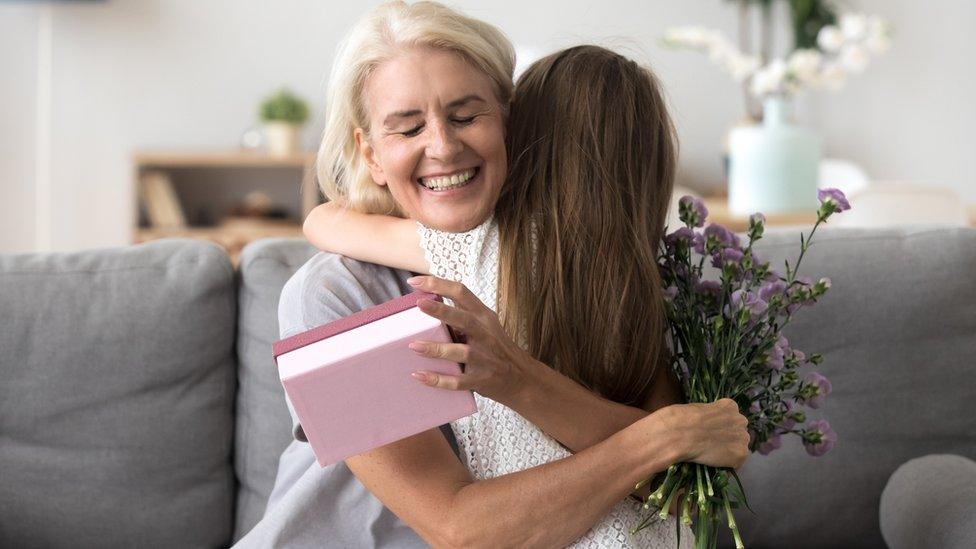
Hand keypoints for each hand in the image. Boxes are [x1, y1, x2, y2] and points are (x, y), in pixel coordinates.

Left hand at [405, 275, 531, 403]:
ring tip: (414, 345)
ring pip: (461, 352)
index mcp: (484, 317)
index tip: (416, 281)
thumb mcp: (485, 325)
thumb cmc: (496, 347)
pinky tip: (420, 375)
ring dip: (437, 349)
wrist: (522, 378)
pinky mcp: (481, 380)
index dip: (439, 284)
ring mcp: (485, 358)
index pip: (462, 293)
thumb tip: (431, 299)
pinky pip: (458, 381)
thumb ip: (463, 313)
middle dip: (441, 311)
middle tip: (419, 303)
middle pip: (464, 319)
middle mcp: (486, 334)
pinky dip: (438, 379)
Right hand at [651, 398, 749, 469]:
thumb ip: (709, 416)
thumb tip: (706, 425)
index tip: (712, 433)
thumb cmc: (682, 420)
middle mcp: (741, 420)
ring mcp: (743, 438)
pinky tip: (713, 464)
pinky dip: (726, 466)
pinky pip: (735, 463)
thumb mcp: (697, 409)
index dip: (721, 427)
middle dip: (728, 439)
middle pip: (738, 432)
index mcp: (730, 406)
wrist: (679, 434)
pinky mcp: (741, 454)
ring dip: (728, 452)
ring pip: (738, 447)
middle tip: (712, 446)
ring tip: (712, 456)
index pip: (731, 418)